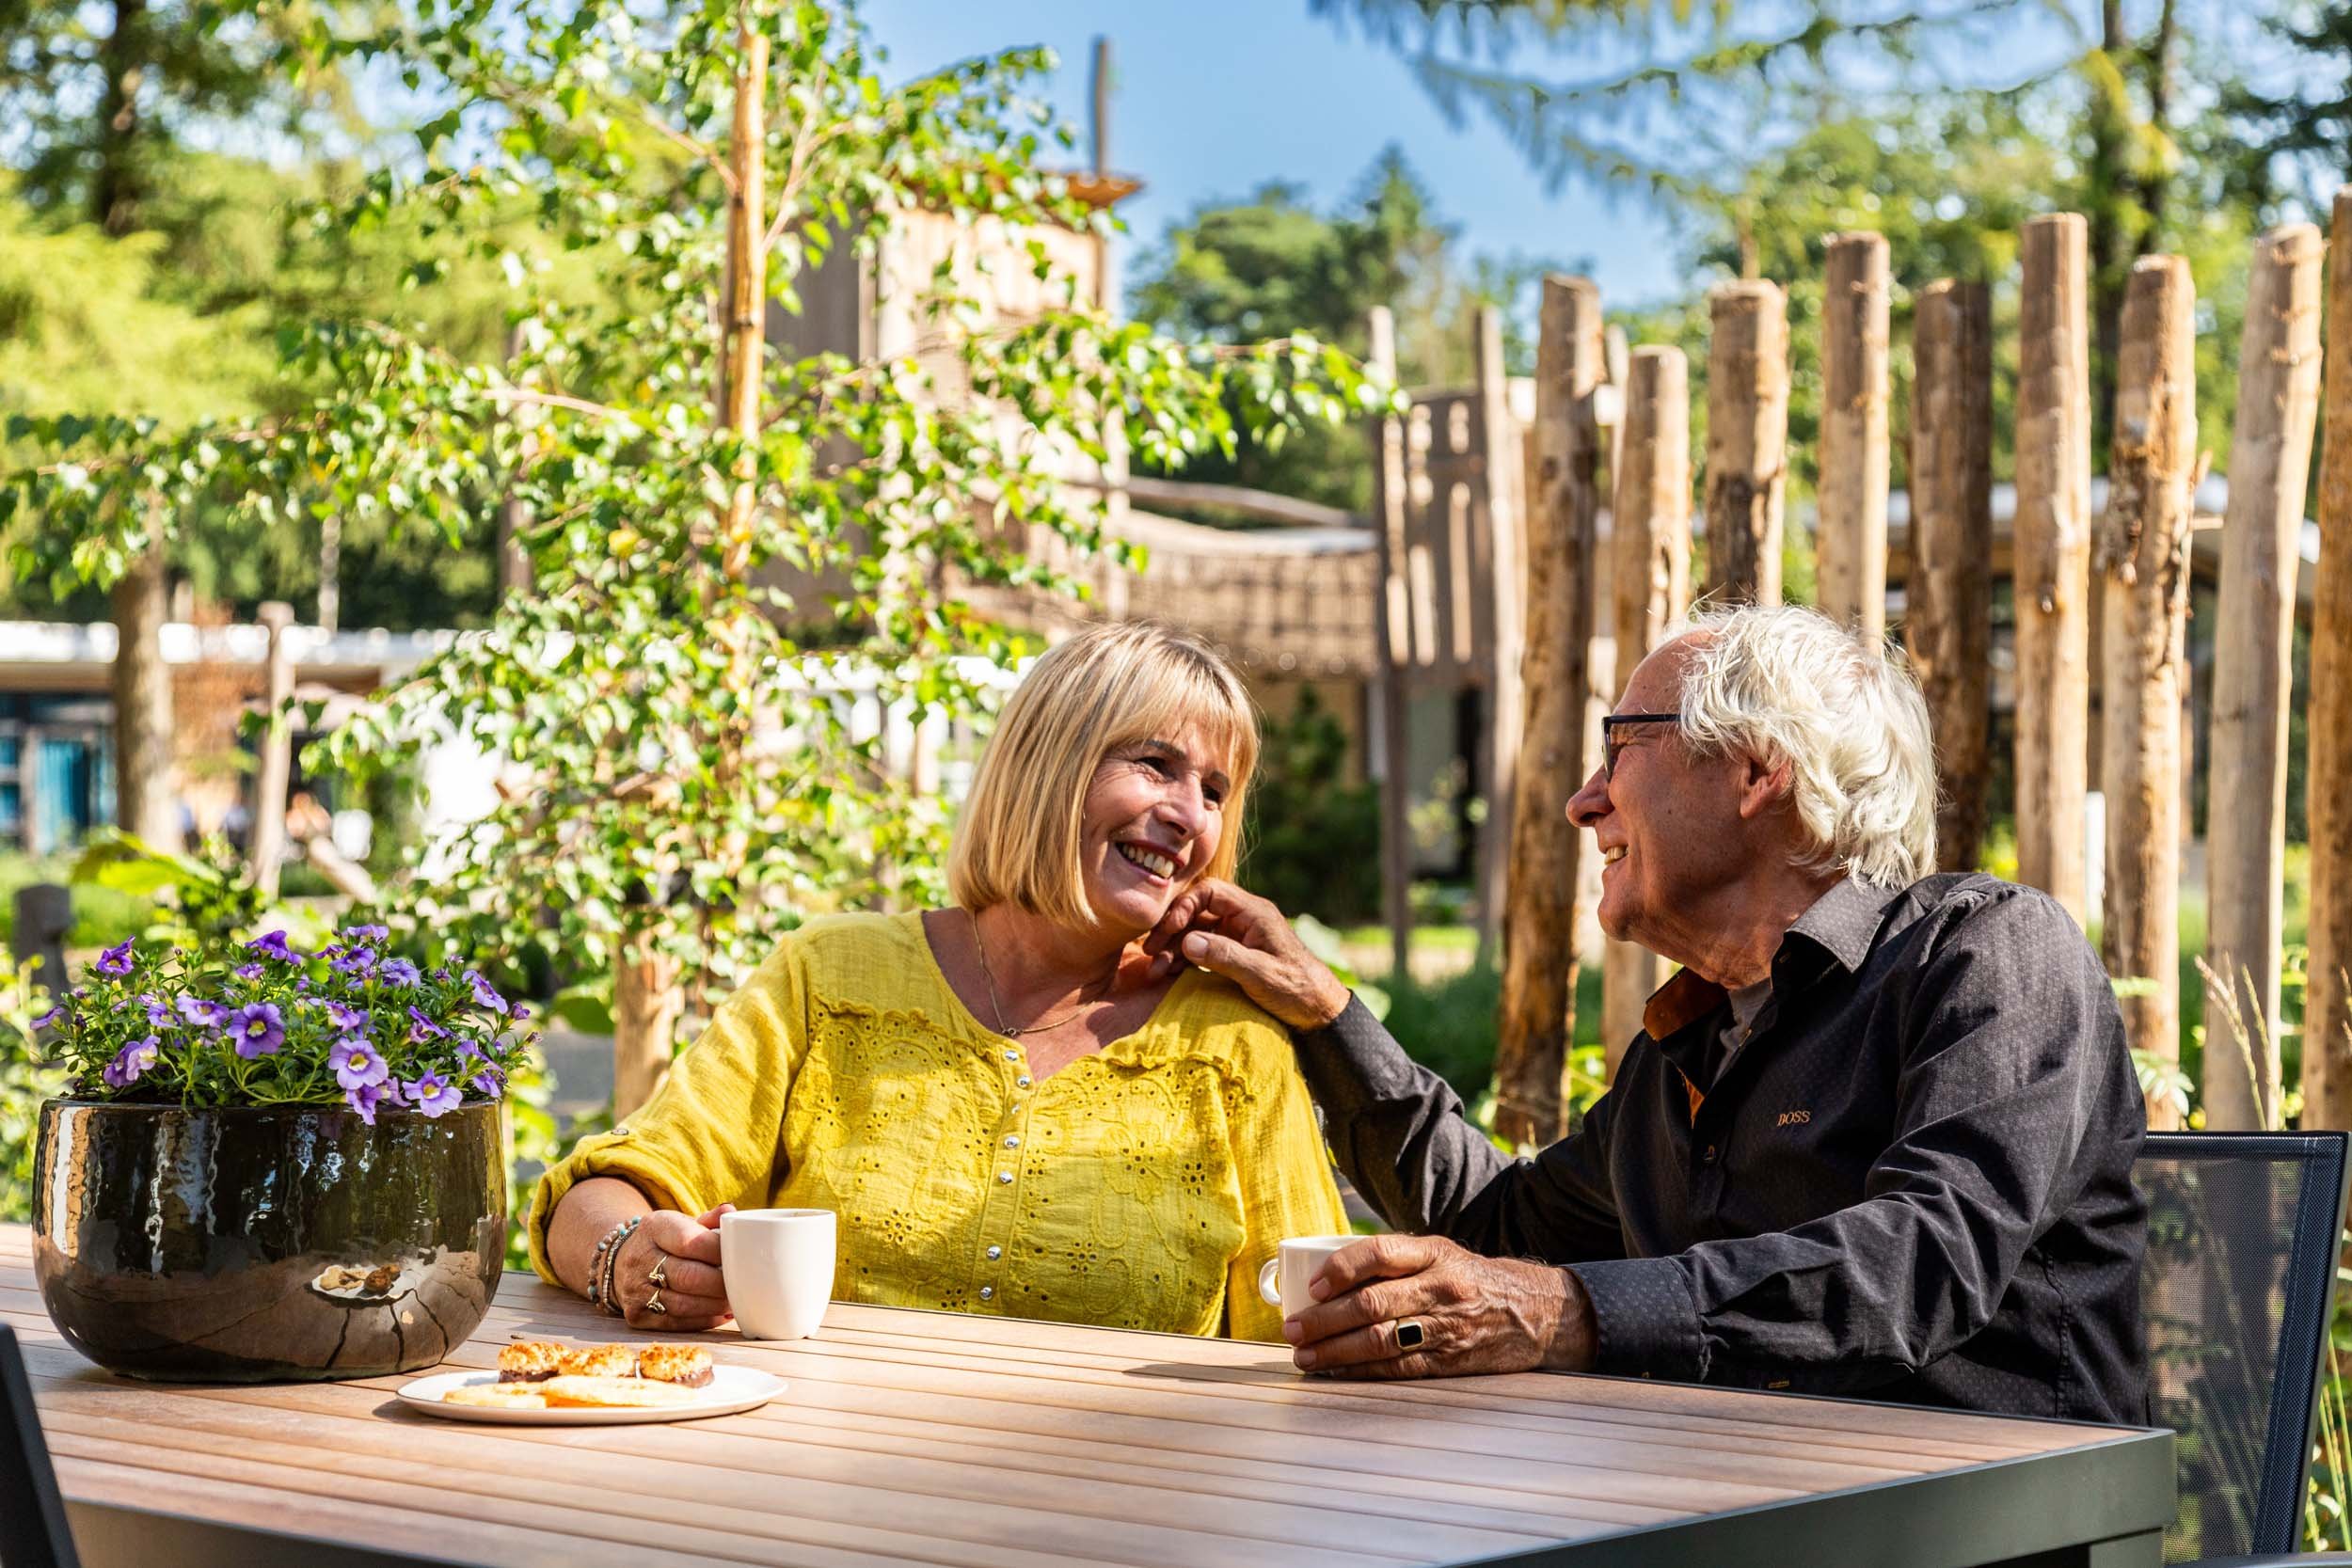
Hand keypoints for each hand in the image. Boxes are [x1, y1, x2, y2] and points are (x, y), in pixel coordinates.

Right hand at [612, 1204, 734, 1329]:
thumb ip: (709, 1220)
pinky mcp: (637, 1316)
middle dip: (721, 1283)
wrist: (621, 1262)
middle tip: (742, 1284)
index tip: (740, 1257)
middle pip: (688, 1277)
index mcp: (654, 1228)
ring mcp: (635, 1290)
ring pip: (683, 1305)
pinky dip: (704, 1320)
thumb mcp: (681, 1223)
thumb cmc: (664, 1241)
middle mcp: (640, 1259)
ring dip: (715, 1305)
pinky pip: (676, 1323)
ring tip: (735, 1300)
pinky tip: (721, 1313)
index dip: (719, 1252)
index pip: (690, 1242)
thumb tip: (731, 1213)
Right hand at [1141, 878, 1351, 1030]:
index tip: (1168, 931)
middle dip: (1171, 931)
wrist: (1319, 1010)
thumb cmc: (1297, 988)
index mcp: (1253, 913)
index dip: (1184, 907)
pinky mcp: (1234, 955)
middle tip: (1150, 952)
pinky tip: (1167, 974)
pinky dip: (1184, 961)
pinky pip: (1202, 951)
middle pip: (1197, 913)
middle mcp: (1243, 920)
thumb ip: (1225, 955)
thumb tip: (1188, 941)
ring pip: (1196, 934)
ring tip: (1154, 972)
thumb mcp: (1260, 973)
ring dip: (1173, 950)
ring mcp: (1238, 937)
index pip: (1210, 892)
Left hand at [1283, 1233, 1595, 1378]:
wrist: (1535, 1312)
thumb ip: (1394, 1261)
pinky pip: (1397, 1368)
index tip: (1312, 1286)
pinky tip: (1336, 1371)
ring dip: (1334, 1351)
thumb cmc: (1470, 1279)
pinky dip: (1361, 1371)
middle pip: (1372, 1303)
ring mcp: (1446, 1327)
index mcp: (1434, 1252)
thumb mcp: (1440, 1254)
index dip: (1341, 1269)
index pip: (1379, 1254)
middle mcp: (1440, 1287)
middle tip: (1292, 1330)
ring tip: (1304, 1356)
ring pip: (1380, 1340)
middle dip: (1324, 1320)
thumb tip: (1323, 1275)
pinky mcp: (1450, 1361)